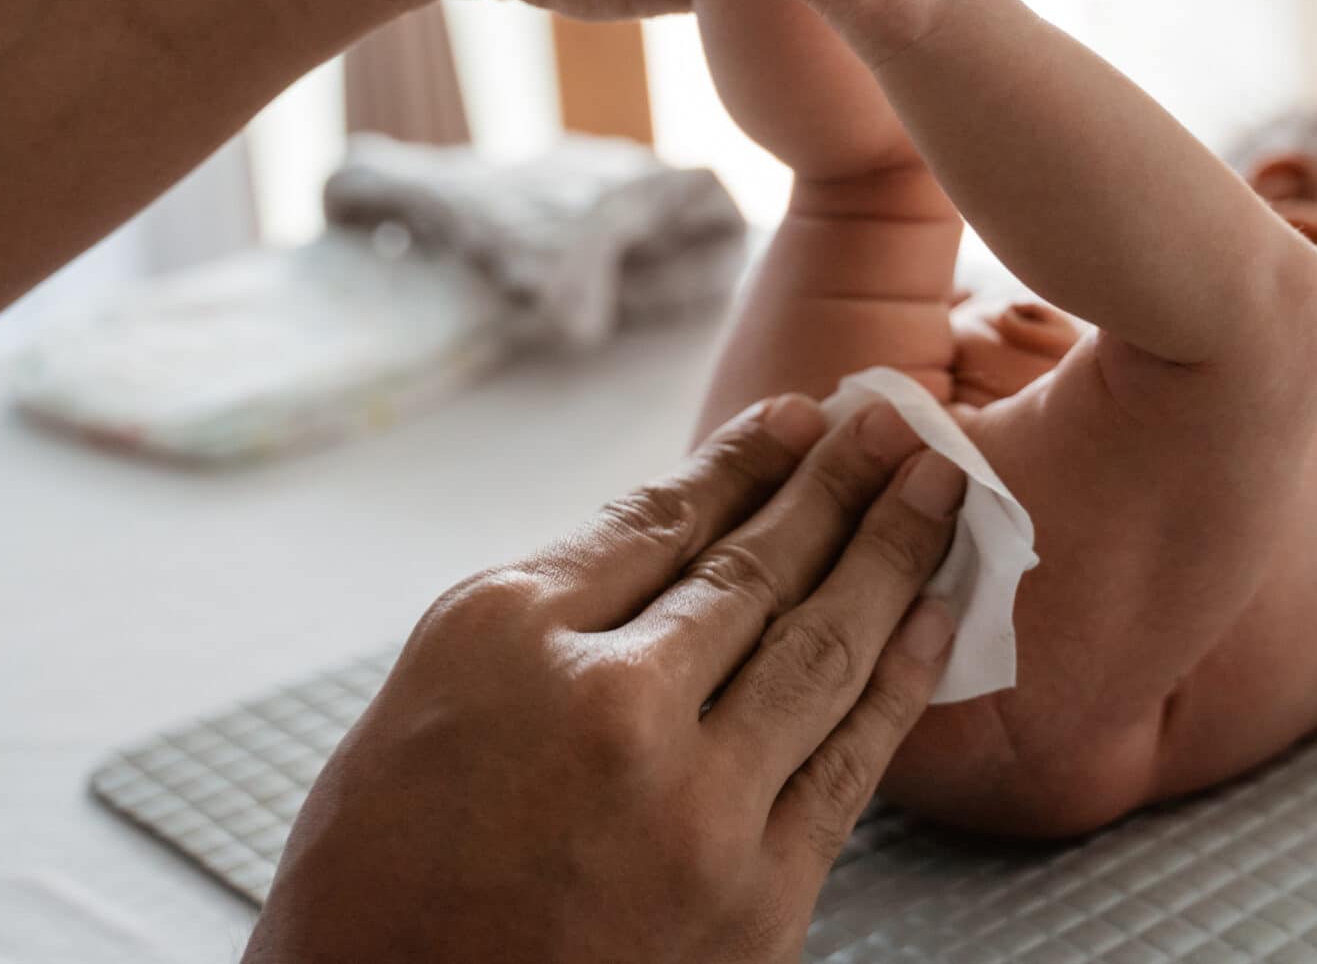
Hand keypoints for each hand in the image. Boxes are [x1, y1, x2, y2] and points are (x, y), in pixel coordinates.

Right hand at [248, 394, 968, 963]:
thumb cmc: (381, 880)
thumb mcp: (422, 702)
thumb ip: (550, 615)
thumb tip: (679, 539)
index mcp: (505, 635)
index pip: (657, 519)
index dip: (742, 461)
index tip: (799, 418)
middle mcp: (607, 700)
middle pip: (754, 568)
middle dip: (837, 485)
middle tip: (894, 424)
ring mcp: (694, 803)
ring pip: (823, 645)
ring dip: (892, 554)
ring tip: (935, 489)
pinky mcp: (756, 897)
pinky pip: (851, 759)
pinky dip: (901, 676)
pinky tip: (935, 614)